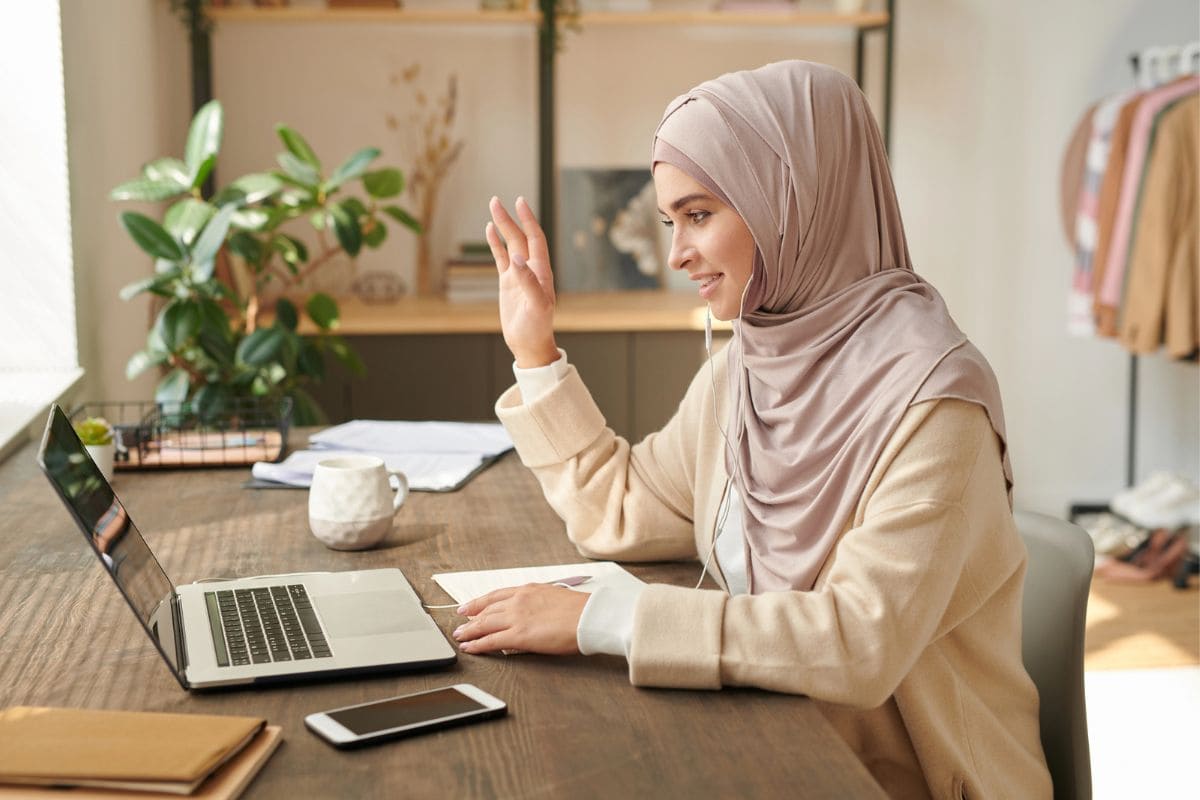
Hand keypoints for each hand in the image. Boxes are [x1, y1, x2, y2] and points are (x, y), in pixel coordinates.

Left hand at [453, 583, 588, 655]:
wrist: (589, 616)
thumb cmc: (580, 609)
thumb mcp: (554, 597)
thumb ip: (538, 604)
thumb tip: (531, 615)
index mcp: (528, 590)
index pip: (495, 595)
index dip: (478, 602)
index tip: (468, 607)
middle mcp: (518, 600)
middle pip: (486, 610)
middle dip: (470, 618)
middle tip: (459, 625)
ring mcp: (516, 617)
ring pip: (484, 624)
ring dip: (469, 631)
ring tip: (460, 638)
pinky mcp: (518, 635)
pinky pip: (490, 640)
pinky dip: (477, 644)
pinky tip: (469, 648)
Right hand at [486, 196, 558, 367]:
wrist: (529, 344)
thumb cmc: (537, 327)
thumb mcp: (536, 306)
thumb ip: (528, 282)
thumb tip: (517, 258)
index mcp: (541, 271)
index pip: (535, 239)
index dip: (528, 220)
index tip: (520, 202)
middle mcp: (531, 268)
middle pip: (520, 237)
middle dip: (509, 218)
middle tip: (495, 200)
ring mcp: (519, 274)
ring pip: (510, 244)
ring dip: (502, 226)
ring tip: (493, 206)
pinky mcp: (508, 282)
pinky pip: (501, 258)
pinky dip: (495, 243)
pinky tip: (489, 230)